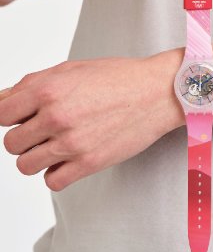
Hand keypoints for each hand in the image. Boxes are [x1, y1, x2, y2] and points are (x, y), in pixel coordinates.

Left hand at [0, 53, 184, 190]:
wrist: (157, 93)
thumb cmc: (120, 78)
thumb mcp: (72, 69)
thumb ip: (33, 84)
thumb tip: (4, 99)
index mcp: (48, 90)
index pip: (0, 114)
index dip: (11, 116)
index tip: (23, 118)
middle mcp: (56, 117)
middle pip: (11, 143)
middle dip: (25, 137)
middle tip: (44, 131)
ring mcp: (73, 143)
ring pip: (25, 165)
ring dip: (37, 157)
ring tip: (56, 146)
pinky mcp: (90, 163)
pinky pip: (52, 182)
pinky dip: (56, 173)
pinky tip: (69, 159)